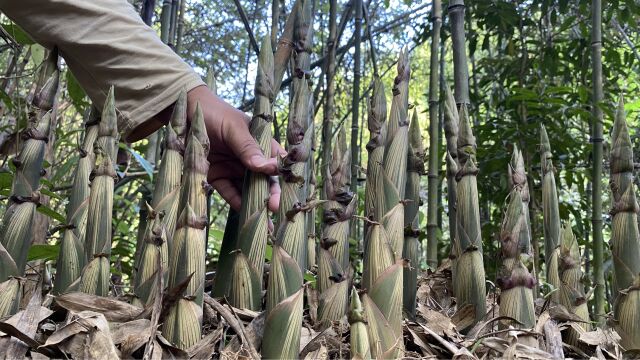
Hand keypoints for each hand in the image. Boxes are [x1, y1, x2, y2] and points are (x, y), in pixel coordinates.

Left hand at [187, 85, 283, 211]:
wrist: (183, 113)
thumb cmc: (214, 113)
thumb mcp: (233, 128)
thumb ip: (248, 148)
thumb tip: (267, 167)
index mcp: (259, 143)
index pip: (276, 162)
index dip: (281, 177)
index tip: (285, 190)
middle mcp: (249, 158)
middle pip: (264, 180)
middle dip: (270, 196)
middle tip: (274, 210)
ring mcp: (233, 168)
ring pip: (248, 189)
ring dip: (255, 204)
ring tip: (263, 222)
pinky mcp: (217, 176)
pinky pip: (228, 192)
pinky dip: (236, 202)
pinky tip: (243, 211)